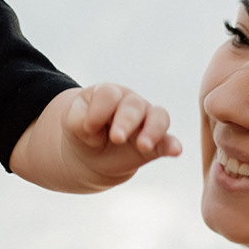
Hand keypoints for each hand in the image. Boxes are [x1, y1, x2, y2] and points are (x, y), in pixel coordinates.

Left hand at [61, 82, 182, 185]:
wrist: (91, 154)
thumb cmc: (83, 130)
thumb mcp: (72, 123)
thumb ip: (78, 120)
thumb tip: (93, 126)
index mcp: (108, 94)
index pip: (108, 94)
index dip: (99, 110)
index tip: (88, 128)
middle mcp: (131, 104)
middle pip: (134, 105)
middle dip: (126, 120)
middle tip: (116, 138)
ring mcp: (146, 122)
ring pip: (158, 117)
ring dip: (153, 130)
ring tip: (143, 145)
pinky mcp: (156, 144)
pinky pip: (168, 142)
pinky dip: (173, 145)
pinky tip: (176, 151)